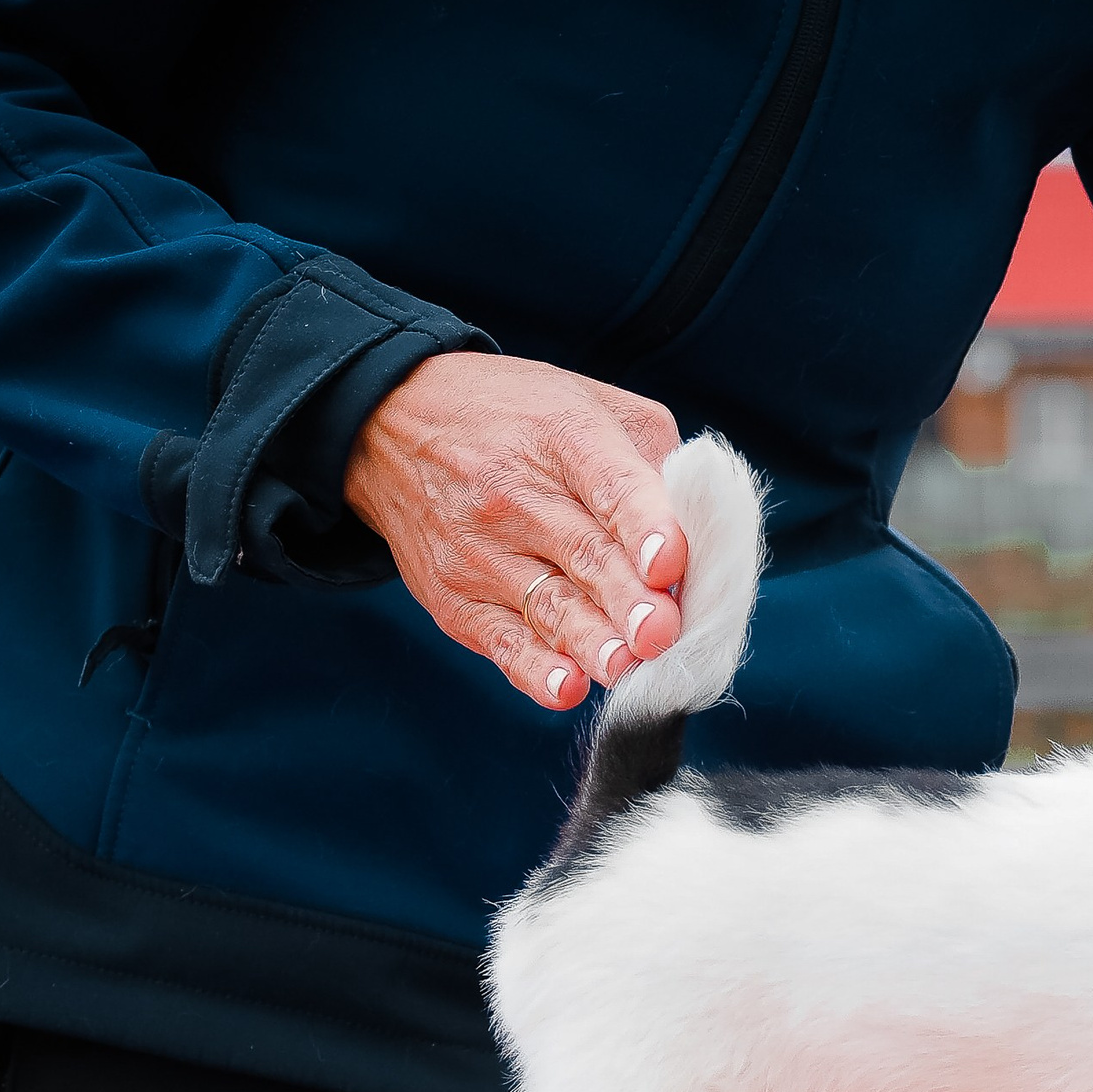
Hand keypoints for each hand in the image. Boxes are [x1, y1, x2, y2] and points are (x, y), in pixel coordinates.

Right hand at [343, 352, 690, 710]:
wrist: (392, 425)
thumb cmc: (515, 419)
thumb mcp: (586, 403)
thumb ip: (651, 458)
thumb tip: (700, 529)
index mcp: (564, 437)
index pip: (613, 486)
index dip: (645, 526)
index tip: (670, 565)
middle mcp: (517, 494)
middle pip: (586, 555)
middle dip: (629, 601)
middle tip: (663, 634)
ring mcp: (481, 550)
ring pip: (549, 605)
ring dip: (591, 642)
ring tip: (626, 667)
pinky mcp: (455, 597)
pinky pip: (501, 641)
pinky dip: (533, 669)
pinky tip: (565, 688)